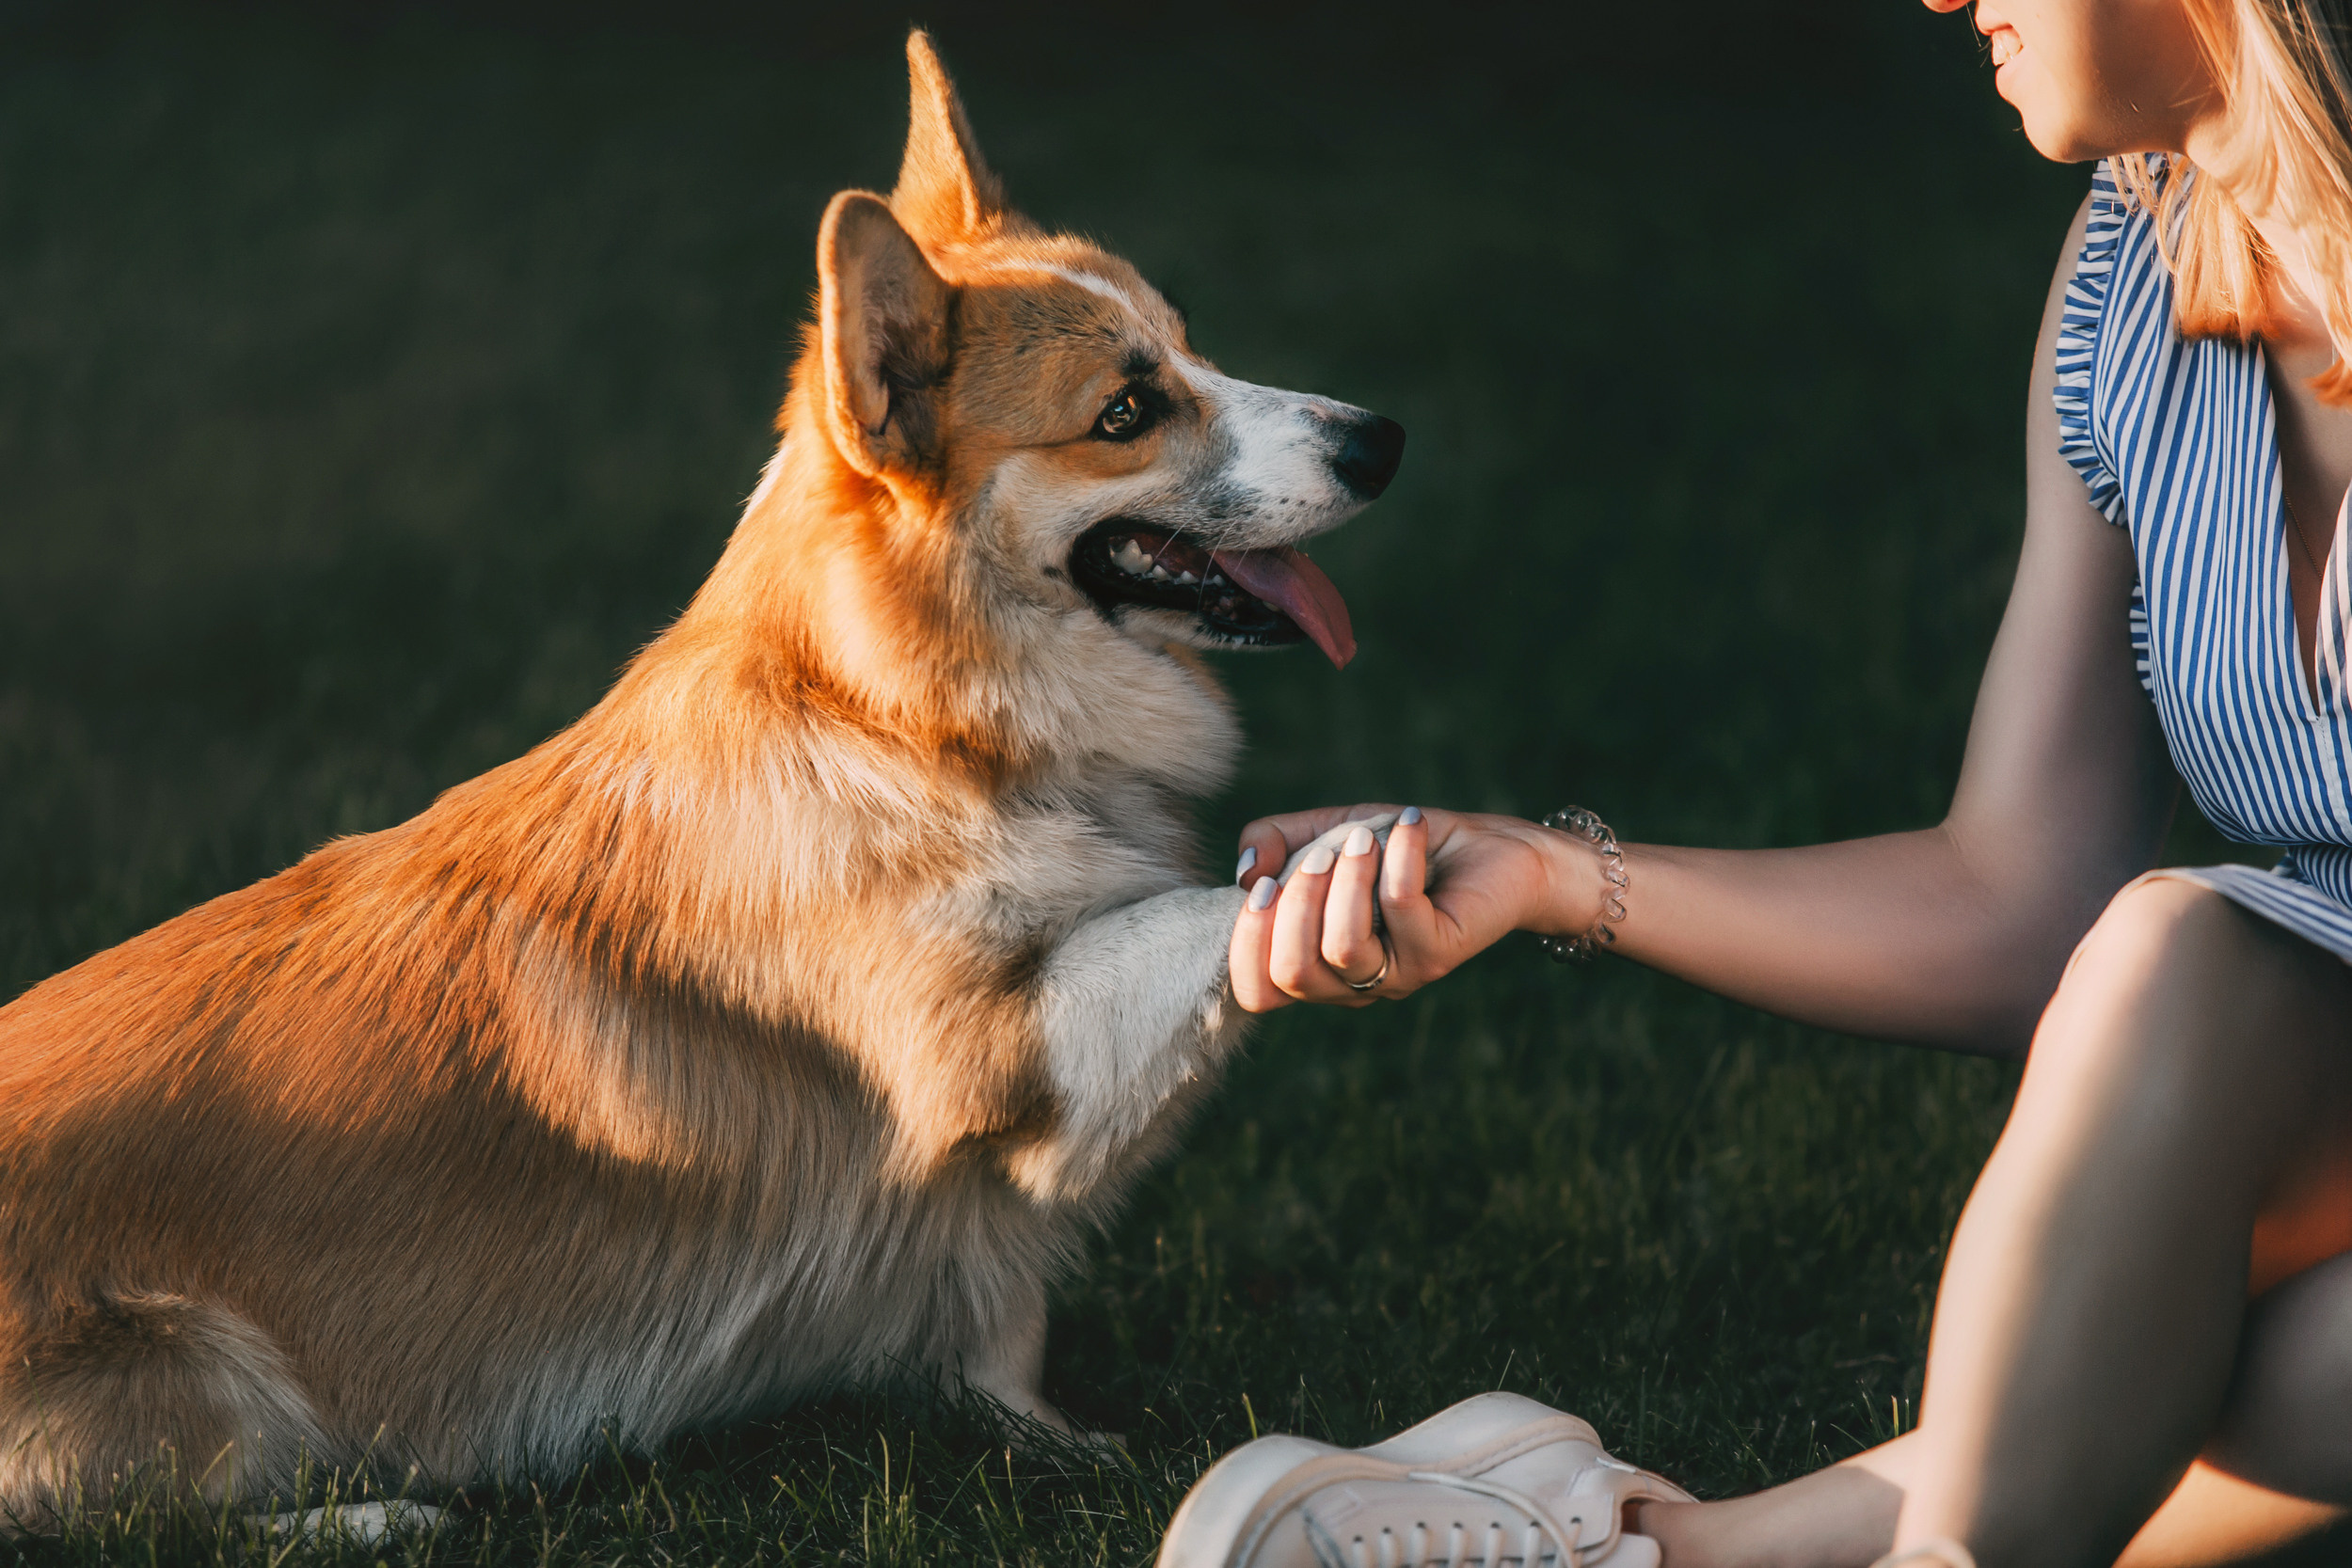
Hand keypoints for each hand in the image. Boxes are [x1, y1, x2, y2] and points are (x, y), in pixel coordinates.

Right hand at [1227, 804, 1608, 1010]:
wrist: (1492, 849)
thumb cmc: (1399, 847)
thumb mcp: (1326, 832)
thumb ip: (1275, 842)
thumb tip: (1244, 871)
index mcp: (1318, 965)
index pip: (1258, 993)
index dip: (1246, 944)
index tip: (1260, 886)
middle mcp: (1354, 984)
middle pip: (1293, 975)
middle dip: (1294, 902)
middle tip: (1323, 854)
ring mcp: (1399, 974)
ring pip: (1343, 949)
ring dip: (1345, 880)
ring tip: (1365, 838)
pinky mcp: (1440, 952)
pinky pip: (1401, 908)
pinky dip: (1398, 856)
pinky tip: (1409, 823)